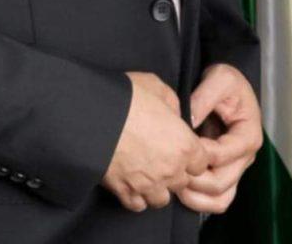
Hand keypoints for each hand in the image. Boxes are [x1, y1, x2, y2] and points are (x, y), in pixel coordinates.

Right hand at [101, 72, 208, 212]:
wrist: (90, 113)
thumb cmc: (125, 96)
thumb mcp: (156, 86)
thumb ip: (172, 104)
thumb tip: (175, 116)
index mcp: (183, 144)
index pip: (202, 162)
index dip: (192, 154)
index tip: (180, 147)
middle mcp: (170, 169)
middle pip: (183, 182)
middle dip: (175, 171)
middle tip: (160, 155)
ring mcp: (148, 184)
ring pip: (162, 199)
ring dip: (157, 187)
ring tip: (146, 172)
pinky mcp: (125, 191)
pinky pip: (138, 205)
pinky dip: (136, 196)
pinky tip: (131, 182)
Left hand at [175, 63, 262, 214]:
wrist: (227, 86)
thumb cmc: (226, 81)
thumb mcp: (220, 78)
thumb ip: (205, 97)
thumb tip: (189, 120)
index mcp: (247, 135)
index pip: (223, 154)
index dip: (200, 153)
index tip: (179, 145)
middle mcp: (245, 157)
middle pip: (221, 182)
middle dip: (194, 180)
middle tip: (170, 170)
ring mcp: (236, 168)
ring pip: (220, 198)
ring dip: (196, 197)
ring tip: (173, 185)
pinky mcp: (226, 173)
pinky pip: (217, 199)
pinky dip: (200, 201)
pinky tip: (180, 191)